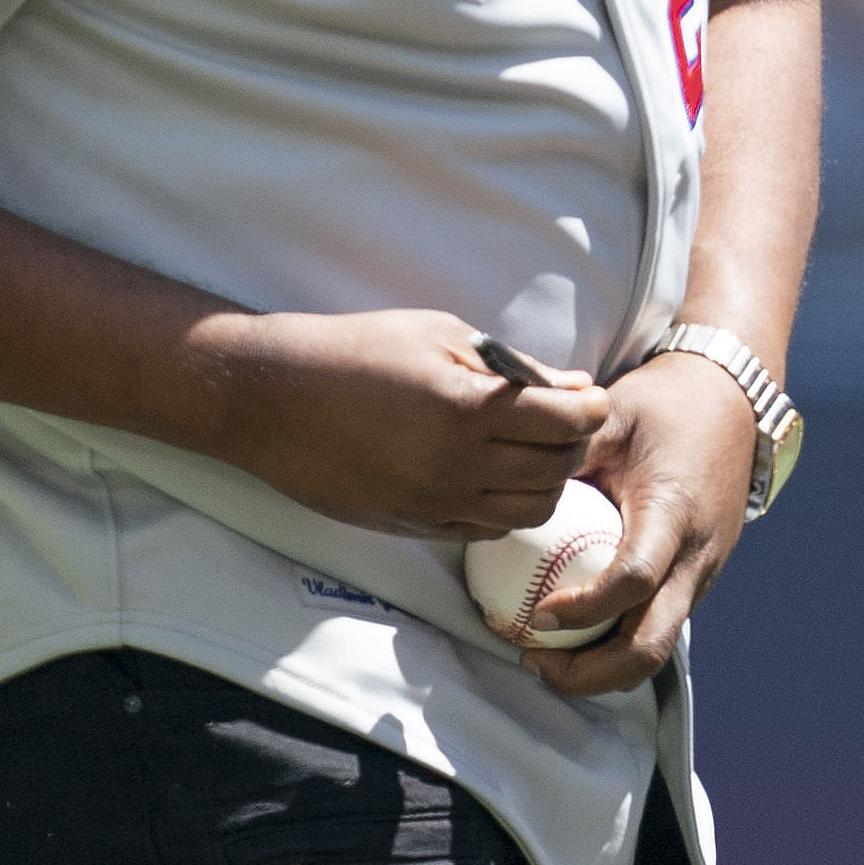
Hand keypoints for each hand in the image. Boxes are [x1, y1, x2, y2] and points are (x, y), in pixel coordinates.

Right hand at [187, 309, 608, 539]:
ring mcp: (434, 501)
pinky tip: (490, 475)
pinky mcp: (413, 524)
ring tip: (529, 451)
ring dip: (544, 482)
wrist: (272, 399)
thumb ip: (512, 368)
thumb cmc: (354, 351)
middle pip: (557, 471)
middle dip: (572, 444)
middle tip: (561, 420)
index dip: (591, 408)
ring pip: (530, 512)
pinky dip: (504, 506)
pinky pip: (486, 529)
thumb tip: (574, 387)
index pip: (568, 422)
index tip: (587, 397)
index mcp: (467, 409)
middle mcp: (456, 465)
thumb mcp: (438, 334)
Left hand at [517, 349, 756, 697]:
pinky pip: (655, 630)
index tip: (536, 614)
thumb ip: (564, 454)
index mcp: (674, 514)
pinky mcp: (695, 584)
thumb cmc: (662, 409)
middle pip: (649, 647)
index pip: (634, 579)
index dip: (584, 609)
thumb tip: (500, 487)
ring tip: (542, 659)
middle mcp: (696, 558)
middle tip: (531, 659)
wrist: (731, 408)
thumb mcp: (610, 417)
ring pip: (654, 651)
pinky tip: (570, 635)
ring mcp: (701, 578)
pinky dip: (613, 647)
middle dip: (588, 674)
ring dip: (599, 671)